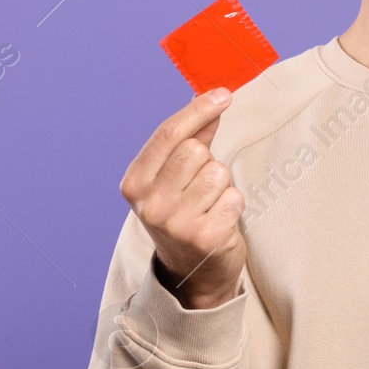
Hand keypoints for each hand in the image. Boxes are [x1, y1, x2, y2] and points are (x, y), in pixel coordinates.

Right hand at [119, 88, 246, 309]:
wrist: (193, 274)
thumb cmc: (185, 215)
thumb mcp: (175, 179)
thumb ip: (192, 138)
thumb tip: (209, 97)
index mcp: (135, 183)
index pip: (168, 134)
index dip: (198, 110)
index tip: (223, 94)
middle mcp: (149, 204)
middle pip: (195, 151)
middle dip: (208, 162)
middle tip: (202, 187)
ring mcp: (176, 223)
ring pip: (218, 172)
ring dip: (222, 185)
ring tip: (210, 206)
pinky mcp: (206, 237)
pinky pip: (234, 197)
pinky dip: (233, 204)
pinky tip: (220, 220)